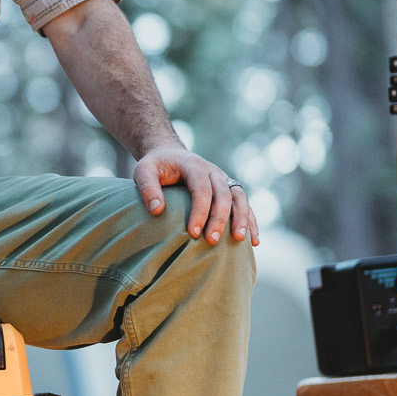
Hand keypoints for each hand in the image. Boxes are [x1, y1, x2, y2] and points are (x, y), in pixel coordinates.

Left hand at [131, 144, 258, 245]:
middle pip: (223, 195)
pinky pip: (243, 204)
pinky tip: (254, 240)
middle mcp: (213, 171)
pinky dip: (251, 220)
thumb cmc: (155, 166)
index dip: (200, 211)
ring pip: (239, 198)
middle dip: (220, 219)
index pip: (201, 189)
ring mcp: (223, 179)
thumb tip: (157, 210)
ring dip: (242, 219)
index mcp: (194, 165)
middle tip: (212, 241)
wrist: (169, 154)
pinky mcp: (228, 188)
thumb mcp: (143, 171)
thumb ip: (147, 188)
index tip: (193, 233)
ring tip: (240, 240)